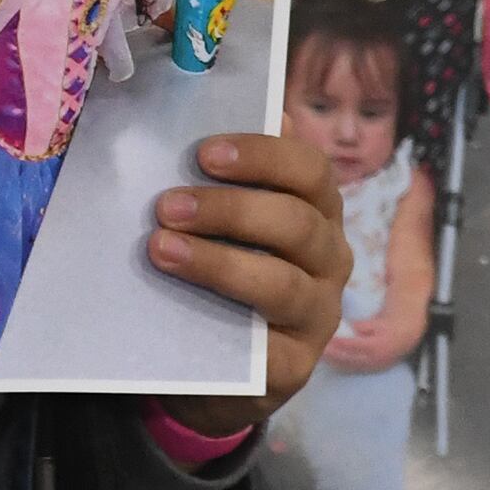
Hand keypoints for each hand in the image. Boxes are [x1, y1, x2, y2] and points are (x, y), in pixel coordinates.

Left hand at [149, 130, 346, 437]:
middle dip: (228, 209)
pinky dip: (223, 323)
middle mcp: (328, 259)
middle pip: (296, 223)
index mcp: (315, 211)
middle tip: (165, 206)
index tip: (205, 154)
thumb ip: (216, 176)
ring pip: (282, 283)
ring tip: (160, 249)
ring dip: (218, 263)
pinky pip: (267, 347)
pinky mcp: (295, 366)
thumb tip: (208, 124)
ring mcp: (317, 315)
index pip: (310, 170)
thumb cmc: (210, 268)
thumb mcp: (215, 221)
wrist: (203, 361)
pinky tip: (182, 310)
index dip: (262, 155)